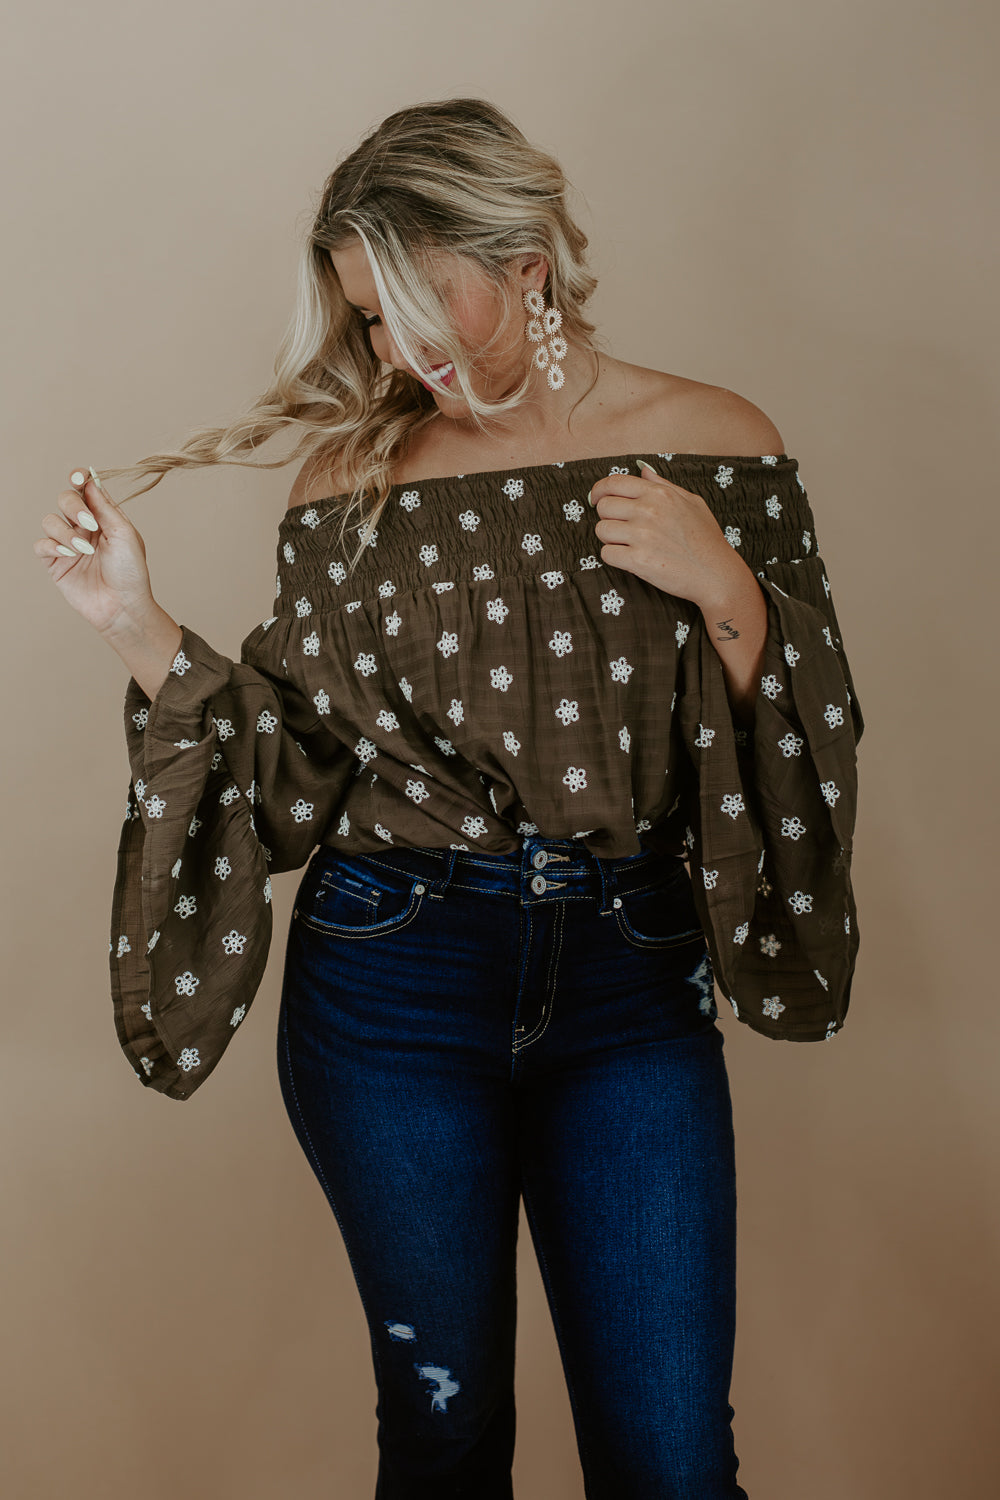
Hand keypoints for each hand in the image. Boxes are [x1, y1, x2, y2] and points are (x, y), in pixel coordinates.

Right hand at [34, 469, 155, 635]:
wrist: (123, 606)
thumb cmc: (131, 572)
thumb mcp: (124, 534)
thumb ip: (105, 507)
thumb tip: (90, 480)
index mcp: (104, 517)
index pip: (85, 489)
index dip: (78, 478)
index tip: (78, 477)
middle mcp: (84, 527)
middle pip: (64, 499)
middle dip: (73, 506)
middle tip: (89, 523)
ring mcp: (68, 544)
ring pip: (50, 521)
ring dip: (65, 532)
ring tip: (84, 550)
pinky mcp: (56, 563)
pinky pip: (42, 544)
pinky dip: (52, 546)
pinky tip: (68, 554)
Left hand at [590, 460, 747, 608]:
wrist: (716, 573)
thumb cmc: (706, 538)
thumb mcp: (691, 501)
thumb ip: (663, 485)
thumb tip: (643, 471)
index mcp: (658, 494)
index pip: (613, 483)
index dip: (599, 490)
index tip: (596, 499)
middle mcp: (648, 511)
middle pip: (603, 507)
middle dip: (608, 517)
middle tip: (622, 528)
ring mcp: (642, 536)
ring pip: (601, 530)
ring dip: (611, 539)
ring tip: (629, 545)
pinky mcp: (638, 561)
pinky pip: (606, 554)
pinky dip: (614, 557)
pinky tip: (630, 559)